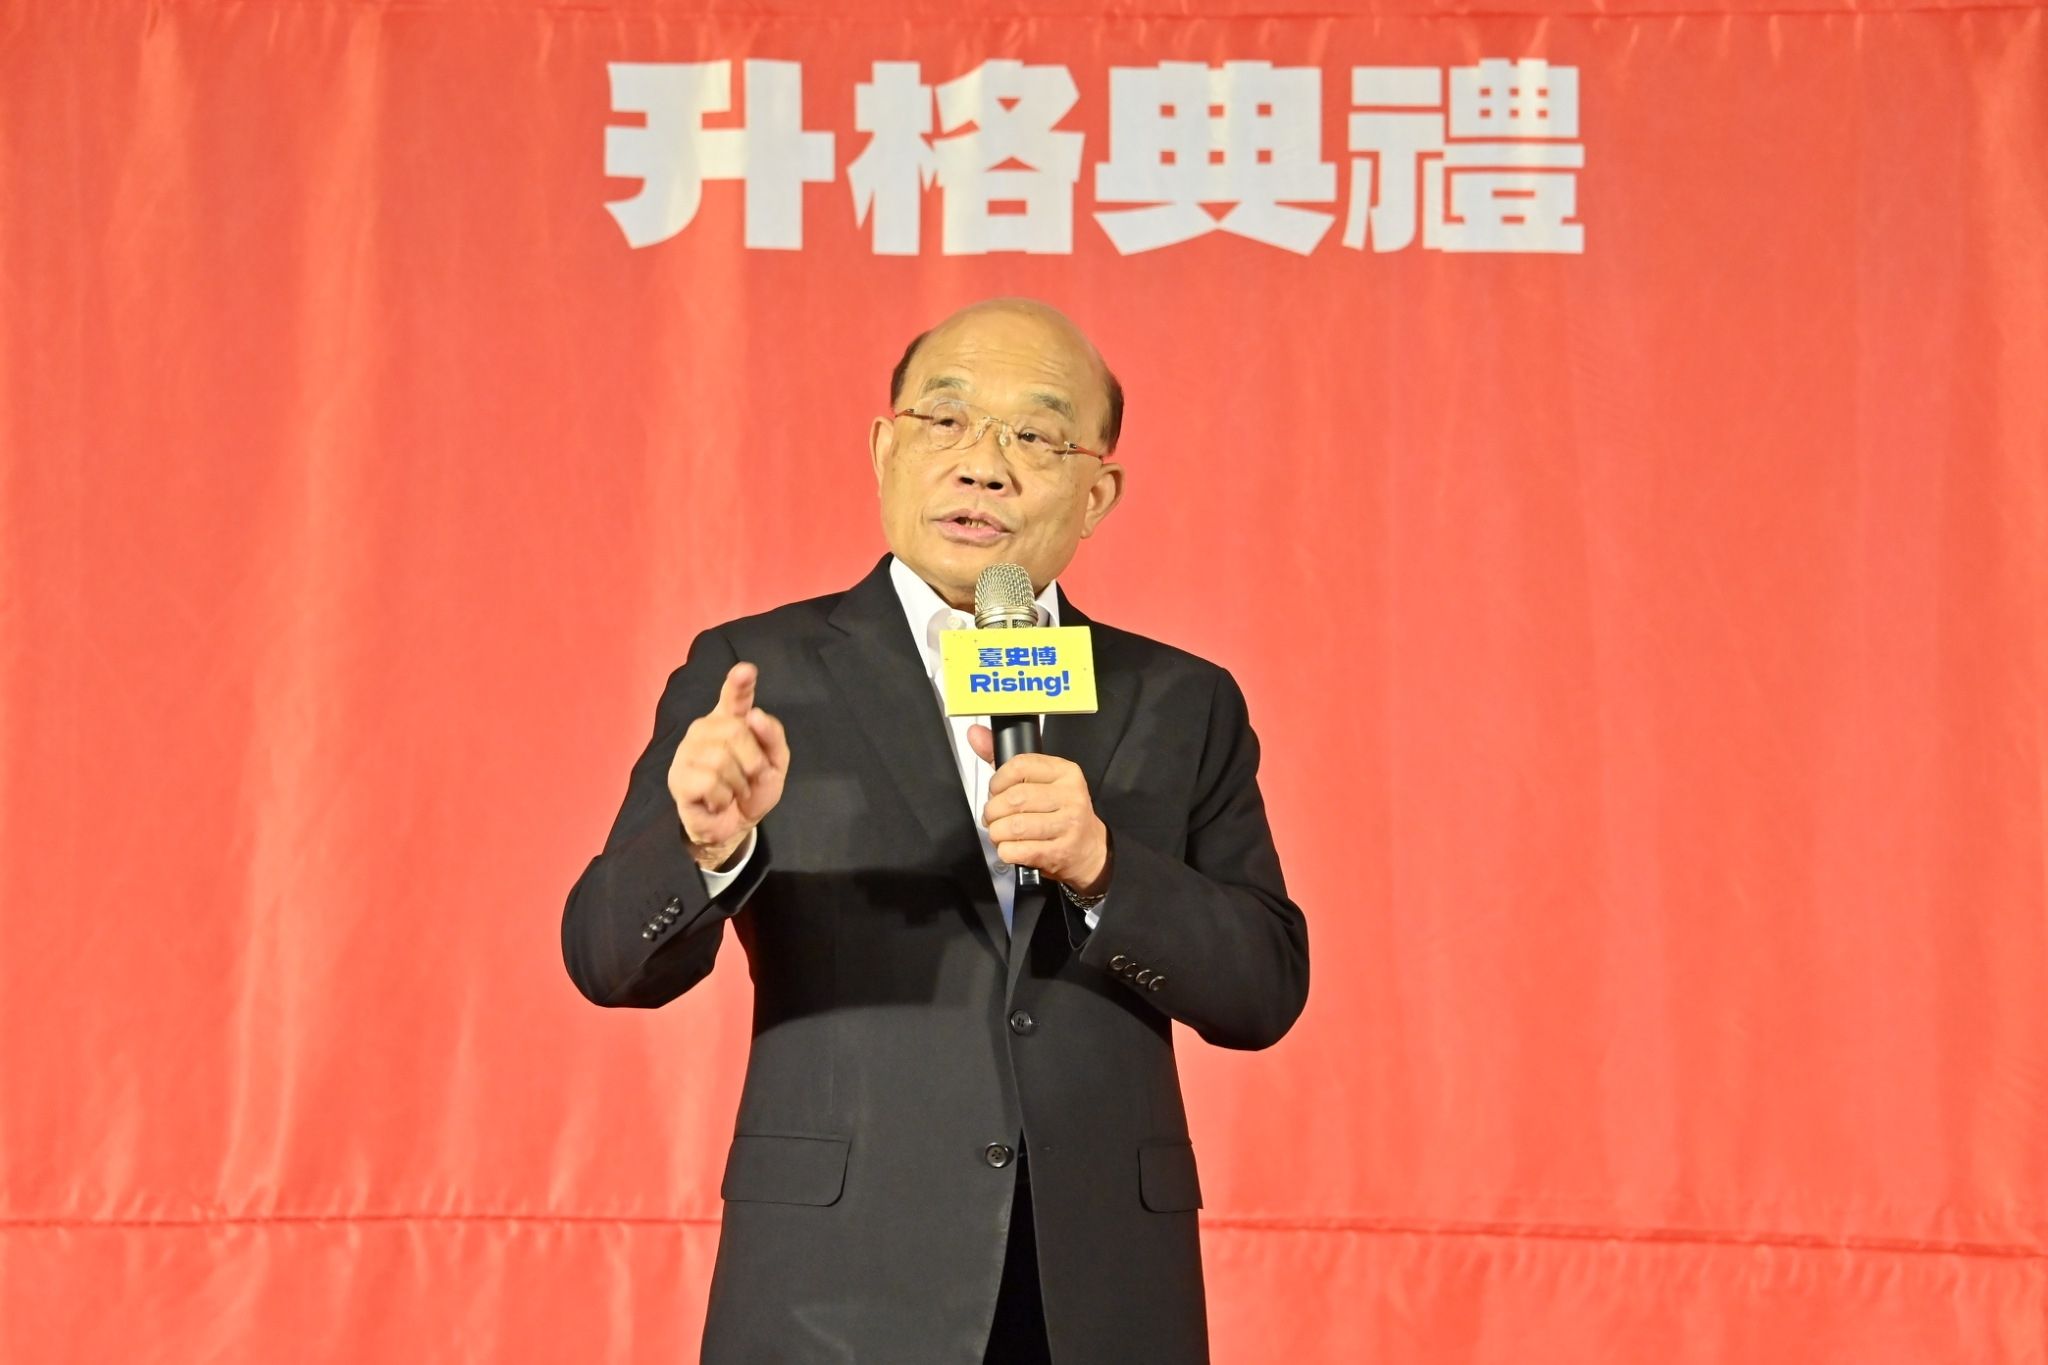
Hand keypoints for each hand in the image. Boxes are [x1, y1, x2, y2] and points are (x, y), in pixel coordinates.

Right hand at [669, 663, 789, 870]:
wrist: (734, 826)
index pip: (734, 697)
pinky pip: (709, 781)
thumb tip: (755, 715)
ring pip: (722, 759)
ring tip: (732, 791)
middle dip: (753, 761)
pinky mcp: (678, 776)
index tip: (746, 670)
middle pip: (737, 730)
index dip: (739, 683)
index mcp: (731, 720)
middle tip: (749, 778)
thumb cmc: (753, 789)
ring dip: (738, 784)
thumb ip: (772, 737)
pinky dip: (722, 798)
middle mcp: (705, 728)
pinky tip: (716, 800)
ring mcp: (687, 751)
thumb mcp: (775, 764)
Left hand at [968, 725, 1110, 895]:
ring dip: (997, 832)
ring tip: (1000, 833)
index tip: (995, 791)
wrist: (1089, 847)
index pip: (1020, 766)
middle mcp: (1070, 795)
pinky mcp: (1062, 851)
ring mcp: (1068, 824)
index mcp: (1065, 772)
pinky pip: (1020, 851)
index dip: (997, 781)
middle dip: (993, 811)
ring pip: (1015, 826)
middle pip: (1015, 799)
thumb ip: (1004, 760)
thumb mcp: (1039, 781)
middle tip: (993, 817)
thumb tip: (975, 734)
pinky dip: (1006, 851)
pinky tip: (1011, 848)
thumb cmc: (1059, 811)